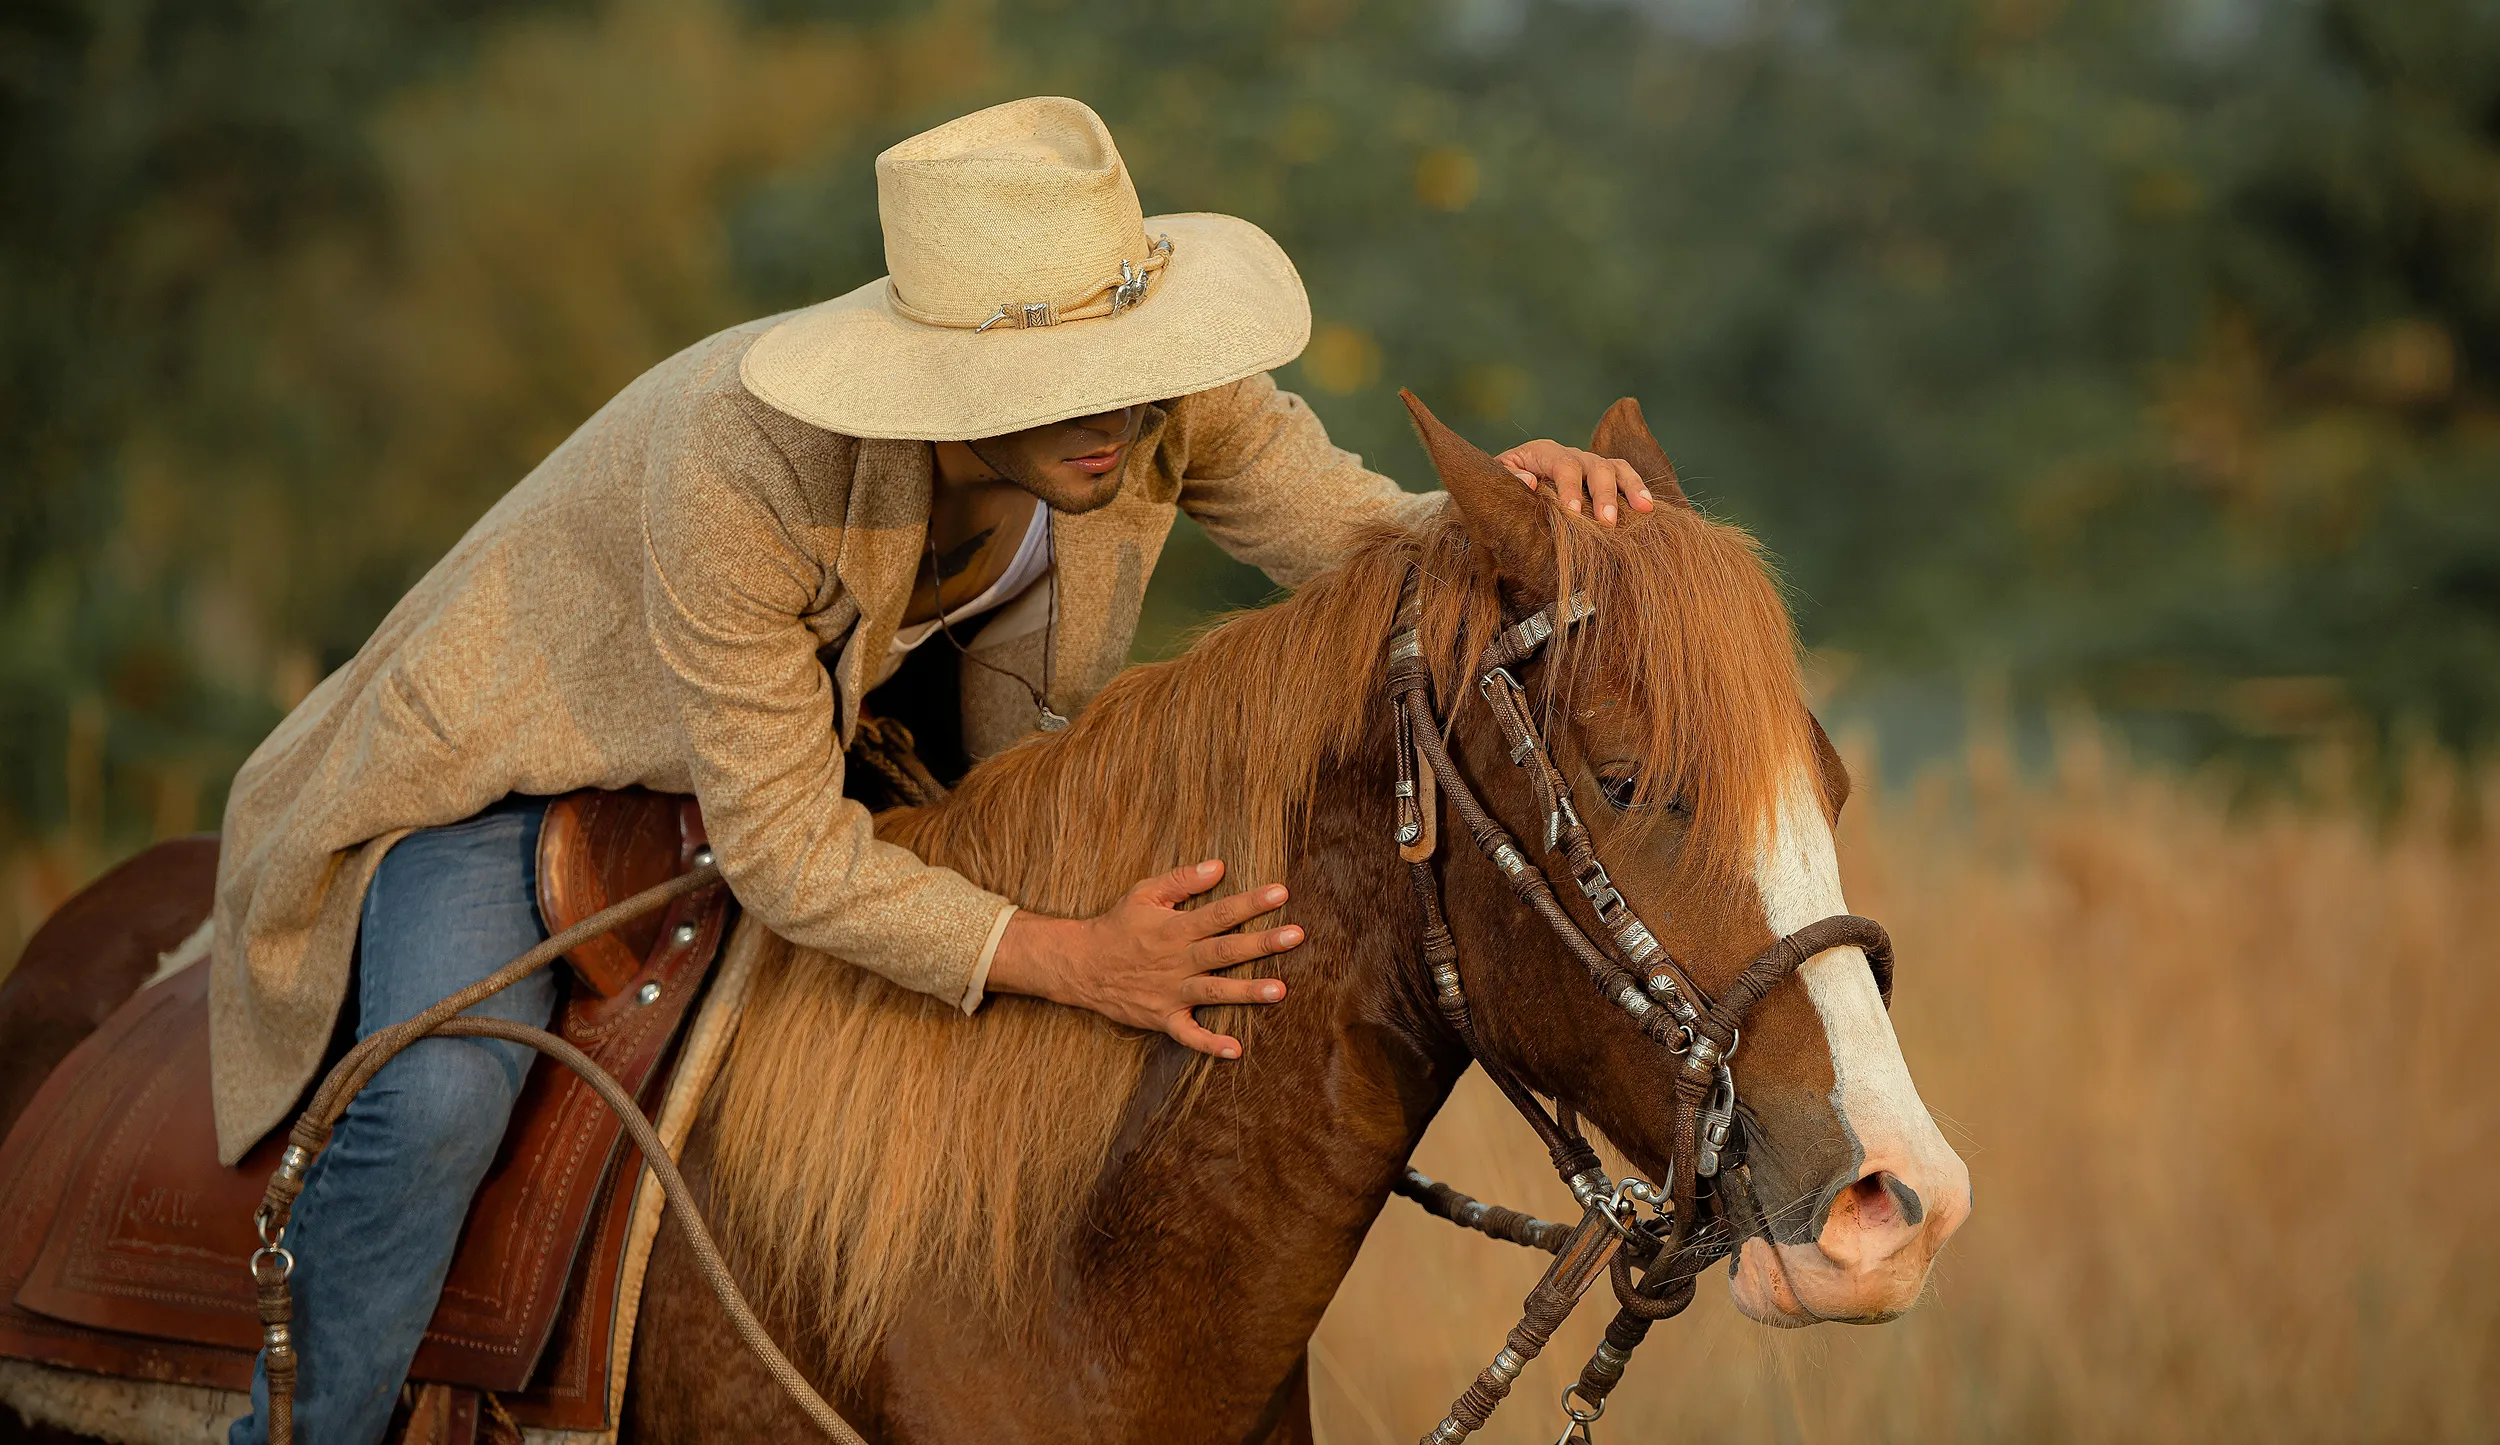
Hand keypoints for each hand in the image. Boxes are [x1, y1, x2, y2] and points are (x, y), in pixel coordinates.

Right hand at [984, 859, 1300, 1057]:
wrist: (1080, 965)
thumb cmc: (1117, 925)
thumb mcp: (1144, 894)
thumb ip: (1182, 881)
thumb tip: (1219, 865)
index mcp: (1176, 928)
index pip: (1219, 913)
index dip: (1250, 903)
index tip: (1281, 893)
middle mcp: (1177, 960)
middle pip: (1225, 951)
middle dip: (1261, 943)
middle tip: (1296, 936)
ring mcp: (1170, 991)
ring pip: (1214, 991)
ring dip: (1246, 992)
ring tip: (1280, 991)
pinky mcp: (1162, 1017)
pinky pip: (1188, 1034)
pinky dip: (1209, 1044)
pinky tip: (1235, 1050)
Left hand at [1495, 440, 1654, 525]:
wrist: (1507, 490)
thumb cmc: (1501, 488)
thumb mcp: (1496, 482)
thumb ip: (1508, 479)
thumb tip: (1529, 482)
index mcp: (1543, 452)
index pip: (1563, 466)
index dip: (1570, 488)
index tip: (1573, 513)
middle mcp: (1571, 454)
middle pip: (1594, 467)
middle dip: (1603, 494)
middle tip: (1607, 522)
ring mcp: (1590, 464)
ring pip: (1616, 467)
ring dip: (1631, 488)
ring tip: (1644, 509)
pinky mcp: (1603, 477)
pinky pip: (1626, 476)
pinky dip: (1638, 489)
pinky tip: (1649, 508)